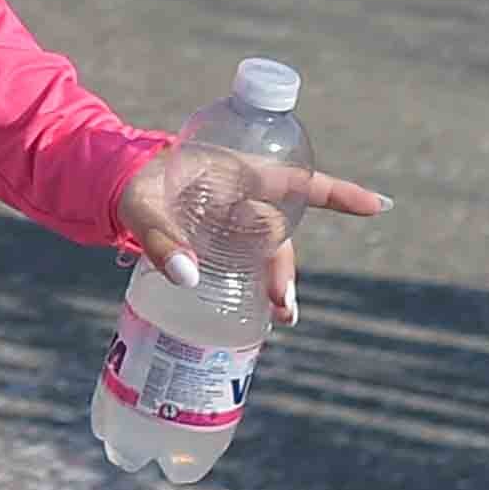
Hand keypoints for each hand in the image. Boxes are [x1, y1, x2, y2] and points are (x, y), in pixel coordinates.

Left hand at [112, 144, 386, 326]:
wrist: (110, 185)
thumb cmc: (131, 185)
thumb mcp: (140, 207)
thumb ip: (160, 239)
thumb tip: (188, 278)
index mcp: (233, 173)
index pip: (294, 181)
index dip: (336, 193)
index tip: (379, 205)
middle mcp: (240, 195)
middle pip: (276, 232)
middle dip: (284, 268)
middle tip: (281, 305)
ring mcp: (231, 217)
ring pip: (263, 250)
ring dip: (273, 281)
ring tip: (279, 316)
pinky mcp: (218, 238)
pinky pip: (245, 259)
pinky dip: (254, 283)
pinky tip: (258, 311)